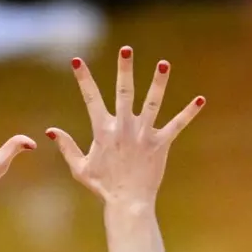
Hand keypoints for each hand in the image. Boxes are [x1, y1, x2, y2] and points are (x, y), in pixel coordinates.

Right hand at [47, 47, 203, 210]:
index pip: (90, 99)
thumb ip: (67, 146)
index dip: (83, 79)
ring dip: (158, 82)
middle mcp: (124, 128)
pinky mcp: (161, 144)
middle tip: (126, 49)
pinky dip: (188, 113)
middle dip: (124, 69)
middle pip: (124, 92)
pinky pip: (177, 125)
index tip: (76, 61)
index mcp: (103, 131)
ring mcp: (144, 134)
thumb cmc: (103, 186)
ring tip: (163, 63)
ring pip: (152, 103)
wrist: (127, 202)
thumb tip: (50, 130)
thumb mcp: (79, 168)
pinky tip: (201, 100)